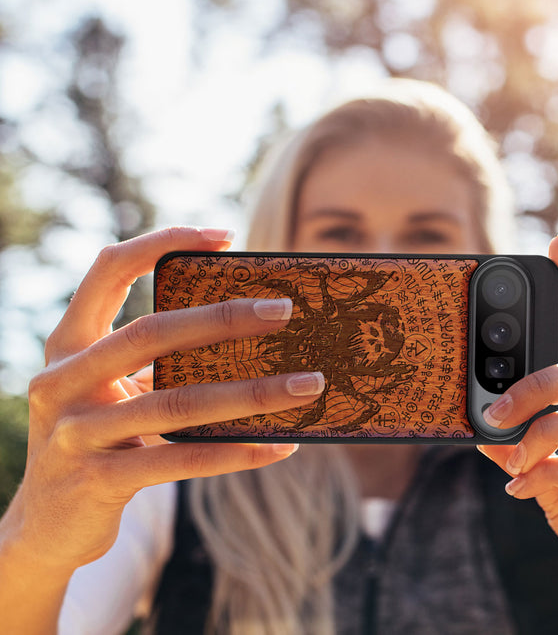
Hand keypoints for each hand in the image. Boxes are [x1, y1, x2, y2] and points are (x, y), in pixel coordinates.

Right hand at [2, 227, 324, 574]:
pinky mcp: (98, 481)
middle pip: (151, 333)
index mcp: (68, 344)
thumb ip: (155, 361)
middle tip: (284, 310)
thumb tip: (248, 333)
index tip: (225, 236)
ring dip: (253, 393)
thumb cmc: (98, 438)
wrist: (46, 525)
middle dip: (223, 318)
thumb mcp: (112, 390)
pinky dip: (236, 452)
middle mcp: (62, 381)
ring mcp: (76, 433)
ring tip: (307, 384)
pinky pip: (182, 460)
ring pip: (177, 402)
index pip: (109, 269)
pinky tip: (280, 446)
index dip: (163, 242)